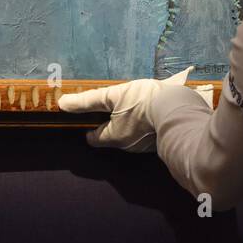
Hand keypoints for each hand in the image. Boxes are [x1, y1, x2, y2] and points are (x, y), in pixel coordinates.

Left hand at [57, 67, 204, 152]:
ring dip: (132, 125)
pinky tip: (152, 114)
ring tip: (135, 108)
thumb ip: (88, 101)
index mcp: (113, 137)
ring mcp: (147, 146)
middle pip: (114, 137)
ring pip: (132, 137)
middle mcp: (128, 147)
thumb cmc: (142, 102)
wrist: (180, 110)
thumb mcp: (112, 96)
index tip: (90, 119)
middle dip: (112, 125)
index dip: (90, 128)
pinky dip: (148, 126)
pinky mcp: (163, 141)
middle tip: (115, 109)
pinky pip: (149, 135)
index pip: (94, 138)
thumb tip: (62, 104)